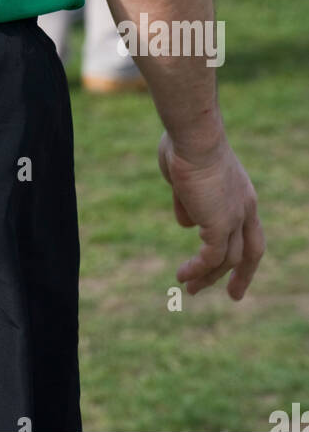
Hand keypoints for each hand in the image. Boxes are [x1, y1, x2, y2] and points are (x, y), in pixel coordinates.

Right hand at [158, 133, 264, 299]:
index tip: (233, 263)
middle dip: (242, 274)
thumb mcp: (186, 177)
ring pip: (227, 259)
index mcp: (241, 192)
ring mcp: (235, 217)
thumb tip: (187, 223)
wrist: (193, 135)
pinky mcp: (219, 225)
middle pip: (250, 250)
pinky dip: (197, 270)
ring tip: (189, 289)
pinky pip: (210, 258)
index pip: (249, 228)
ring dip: (208, 276)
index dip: (242, 246)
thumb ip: (187, 200)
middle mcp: (245, 208)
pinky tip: (182, 275)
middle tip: (234, 296)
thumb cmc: (185, 144)